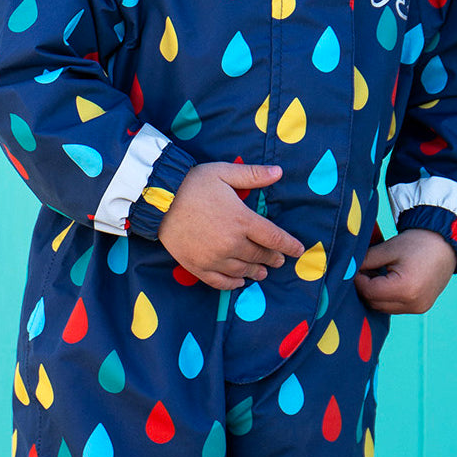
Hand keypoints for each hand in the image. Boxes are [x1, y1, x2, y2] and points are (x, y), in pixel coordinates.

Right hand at [157, 161, 304, 289]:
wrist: (158, 200)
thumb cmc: (193, 183)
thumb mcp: (224, 173)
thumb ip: (253, 175)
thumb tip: (279, 172)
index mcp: (241, 219)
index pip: (274, 238)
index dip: (289, 245)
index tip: (298, 250)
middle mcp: (231, 243)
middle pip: (260, 255)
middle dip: (273, 258)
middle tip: (279, 260)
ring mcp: (214, 258)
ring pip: (244, 270)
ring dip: (257, 271)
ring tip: (262, 272)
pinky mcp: (198, 267)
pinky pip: (221, 282)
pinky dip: (233, 283)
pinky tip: (240, 281)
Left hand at [354, 229, 456, 313]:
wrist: (446, 243)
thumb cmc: (417, 242)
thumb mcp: (388, 249)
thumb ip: (365, 260)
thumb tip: (347, 269)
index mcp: (405, 289)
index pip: (368, 291)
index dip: (358, 279)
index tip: (355, 267)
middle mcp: (413, 304)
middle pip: (374, 303)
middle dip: (365, 287)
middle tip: (364, 270)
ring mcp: (419, 308)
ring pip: (383, 307)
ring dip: (375, 294)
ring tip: (377, 274)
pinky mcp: (422, 307)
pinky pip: (395, 307)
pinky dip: (387, 297)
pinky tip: (388, 281)